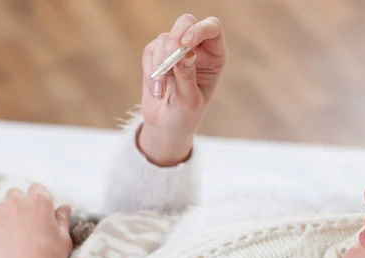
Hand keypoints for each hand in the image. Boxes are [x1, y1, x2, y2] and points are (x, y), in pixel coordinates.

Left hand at [0, 184, 71, 257]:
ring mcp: (0, 211)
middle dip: (22, 203)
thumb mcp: (64, 238)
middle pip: (17, 193)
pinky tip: (6, 242)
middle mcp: (18, 201)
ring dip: (9, 214)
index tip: (42, 212)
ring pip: (3, 206)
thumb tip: (65, 207)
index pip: (38, 188)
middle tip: (28, 222)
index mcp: (40, 200)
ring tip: (15, 234)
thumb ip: (63, 219)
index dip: (40, 199)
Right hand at [139, 14, 226, 165]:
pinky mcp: (157, 56)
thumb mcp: (189, 101)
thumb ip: (187, 77)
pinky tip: (157, 91)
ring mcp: (176, 51)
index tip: (186, 44)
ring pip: (164, 39)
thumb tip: (185, 53)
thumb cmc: (185, 117)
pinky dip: (150, 70)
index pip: (212, 29)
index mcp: (214, 57)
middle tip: (170, 56)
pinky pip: (150, 51)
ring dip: (160, 64)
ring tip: (161, 91)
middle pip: (186, 23)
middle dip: (175, 38)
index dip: (200, 29)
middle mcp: (196, 50)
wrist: (166, 128)